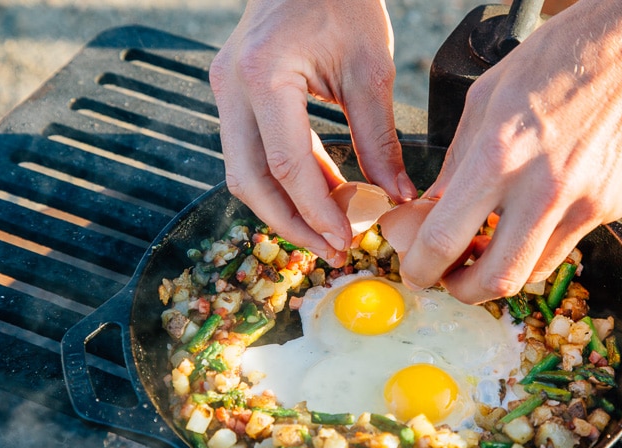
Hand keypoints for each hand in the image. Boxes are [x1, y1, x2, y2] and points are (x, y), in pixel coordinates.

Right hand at [210, 0, 415, 264]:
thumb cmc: (344, 0)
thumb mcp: (370, 70)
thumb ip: (379, 138)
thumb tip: (394, 196)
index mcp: (264, 75)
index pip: (286, 165)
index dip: (315, 211)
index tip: (345, 241)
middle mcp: (232, 86)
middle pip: (250, 180)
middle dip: (291, 223)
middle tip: (331, 249)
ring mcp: (226, 90)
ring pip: (245, 172)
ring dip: (285, 207)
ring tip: (331, 229)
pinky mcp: (235, 95)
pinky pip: (254, 151)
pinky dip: (287, 179)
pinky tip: (325, 193)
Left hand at [399, 0, 621, 303]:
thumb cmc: (561, 58)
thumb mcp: (486, 99)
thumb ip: (457, 163)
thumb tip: (433, 208)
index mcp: (499, 154)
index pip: (445, 239)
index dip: (421, 267)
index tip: (416, 269)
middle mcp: (542, 188)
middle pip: (495, 280)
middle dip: (461, 291)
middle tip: (449, 277)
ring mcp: (583, 203)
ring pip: (532, 272)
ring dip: (499, 271)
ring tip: (485, 247)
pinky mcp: (611, 208)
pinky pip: (564, 247)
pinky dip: (535, 247)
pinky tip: (525, 222)